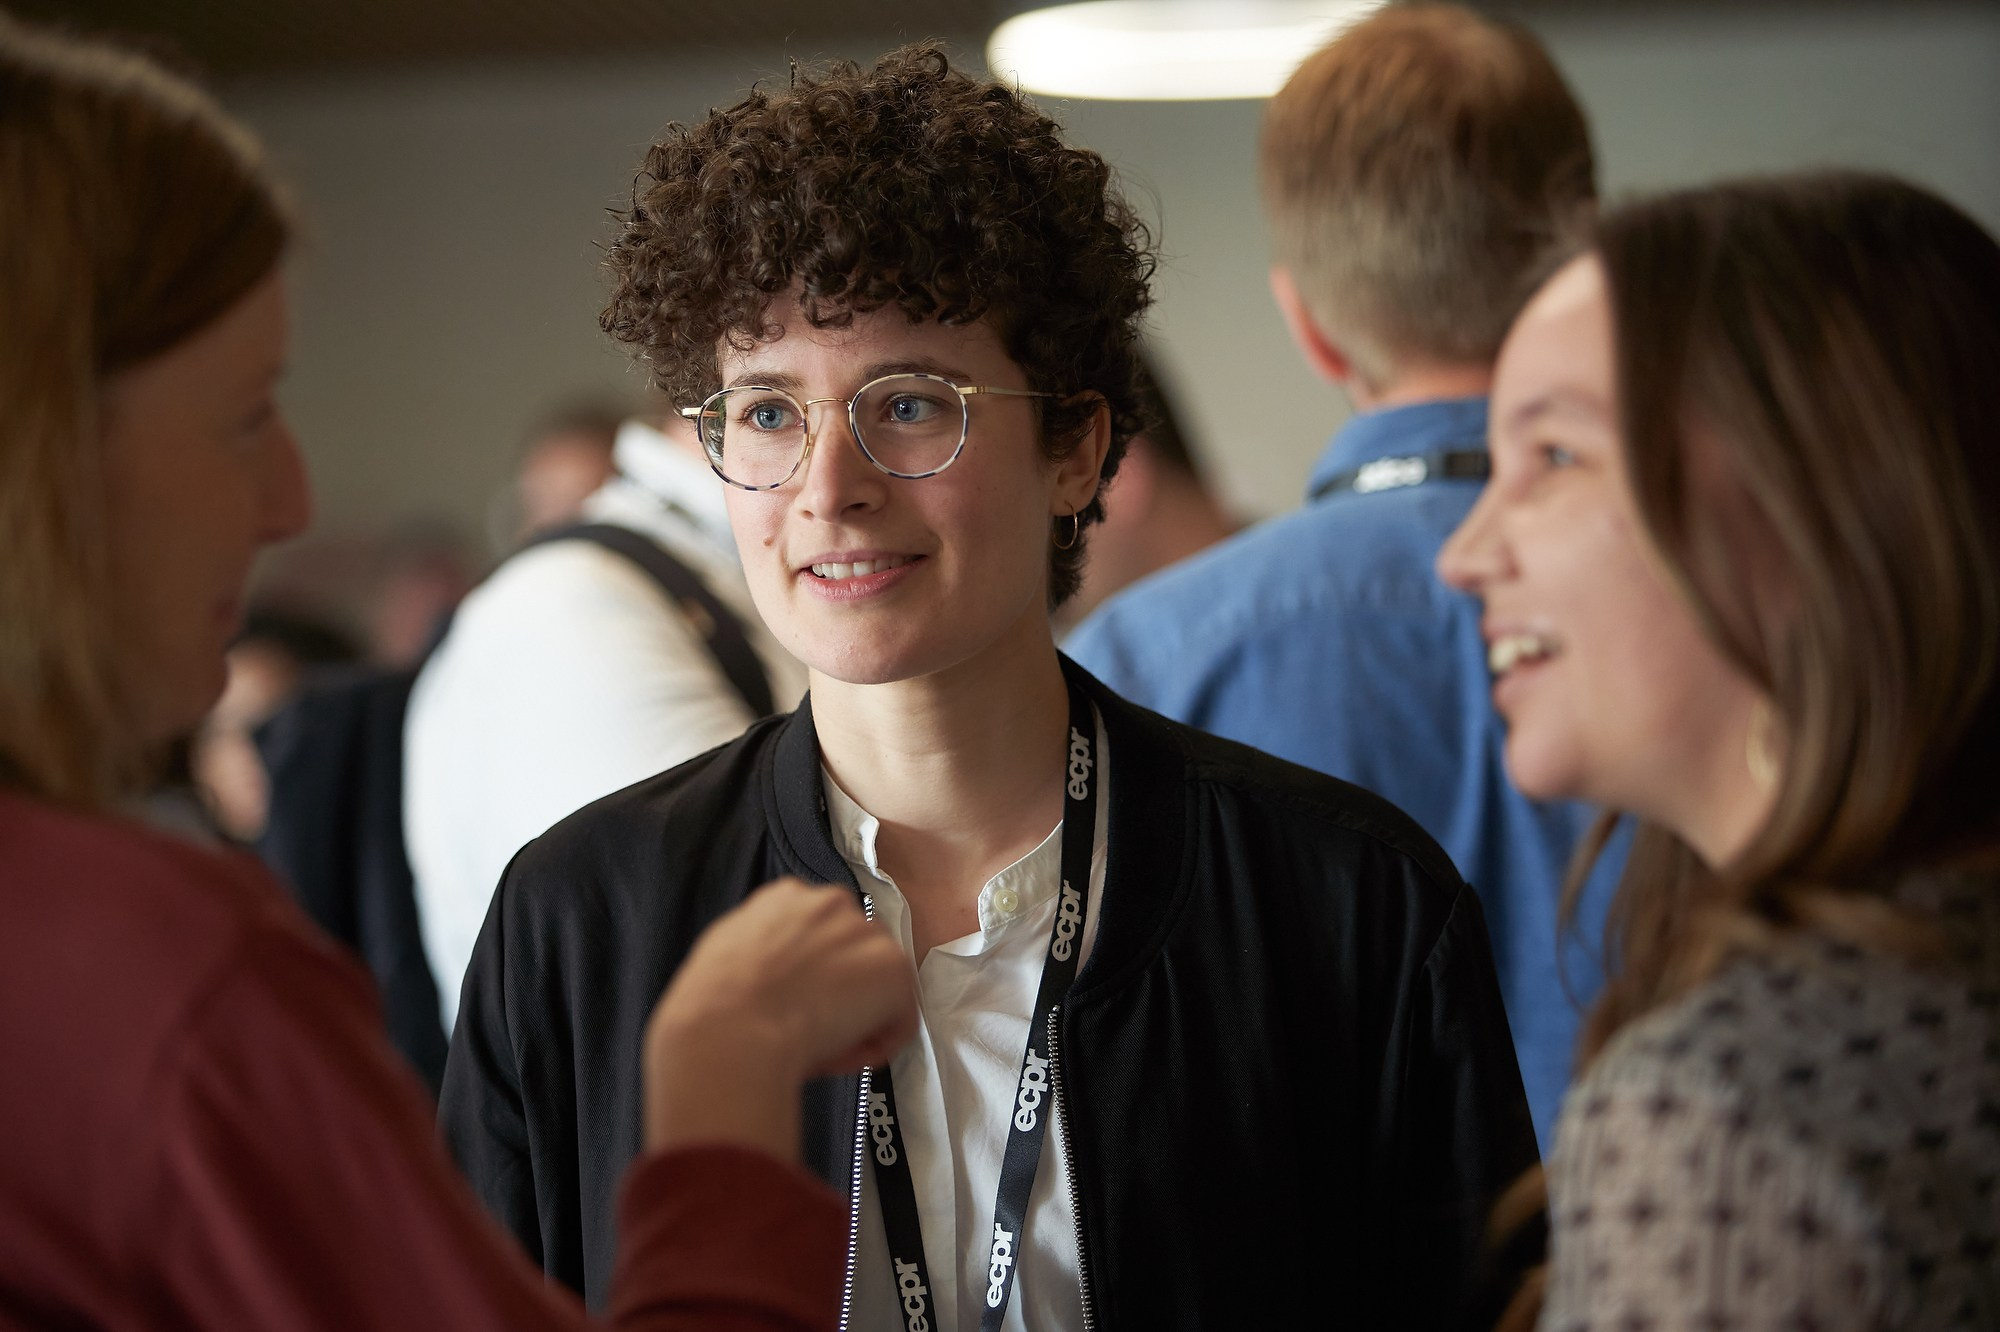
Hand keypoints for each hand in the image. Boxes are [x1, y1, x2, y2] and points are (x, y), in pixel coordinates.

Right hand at [642, 878, 916, 1160]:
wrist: (730, 1030)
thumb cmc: (714, 1007)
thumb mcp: (726, 952)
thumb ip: (761, 947)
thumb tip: (773, 970)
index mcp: (787, 896)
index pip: (819, 929)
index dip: (813, 973)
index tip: (800, 1001)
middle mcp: (831, 903)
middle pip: (855, 952)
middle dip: (842, 990)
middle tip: (815, 1027)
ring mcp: (865, 934)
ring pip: (878, 987)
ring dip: (860, 1018)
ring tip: (822, 1046)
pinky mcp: (893, 971)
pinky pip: (898, 1020)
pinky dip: (876, 1046)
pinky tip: (840, 1055)